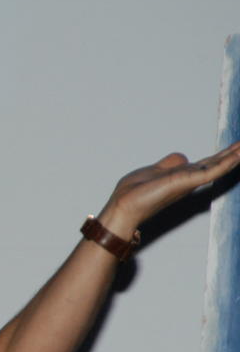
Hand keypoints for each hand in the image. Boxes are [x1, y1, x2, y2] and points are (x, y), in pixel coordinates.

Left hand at [97, 141, 239, 237]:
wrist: (123, 206)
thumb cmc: (134, 193)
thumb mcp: (154, 171)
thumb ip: (170, 164)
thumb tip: (183, 156)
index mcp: (182, 176)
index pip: (207, 163)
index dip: (223, 154)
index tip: (238, 145)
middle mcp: (189, 179)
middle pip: (216, 163)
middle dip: (234, 153)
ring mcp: (189, 181)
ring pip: (218, 166)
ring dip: (235, 156)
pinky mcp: (186, 182)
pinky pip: (210, 172)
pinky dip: (225, 164)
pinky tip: (237, 156)